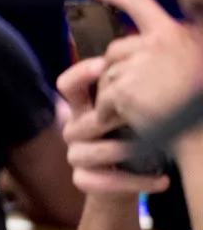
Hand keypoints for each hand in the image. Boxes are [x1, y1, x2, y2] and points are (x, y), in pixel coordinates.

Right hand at [58, 56, 169, 195]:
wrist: (129, 176)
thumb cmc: (134, 134)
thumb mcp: (131, 107)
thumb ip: (131, 85)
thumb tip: (153, 47)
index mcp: (85, 106)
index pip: (67, 85)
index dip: (80, 74)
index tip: (103, 65)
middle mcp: (74, 129)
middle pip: (79, 121)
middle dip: (111, 119)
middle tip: (139, 115)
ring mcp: (76, 156)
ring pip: (90, 152)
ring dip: (123, 150)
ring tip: (156, 149)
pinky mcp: (83, 180)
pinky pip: (101, 182)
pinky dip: (135, 182)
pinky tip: (162, 180)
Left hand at [91, 0, 202, 138]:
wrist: (202, 135)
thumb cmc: (197, 105)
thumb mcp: (194, 61)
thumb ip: (170, 47)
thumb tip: (140, 41)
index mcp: (175, 34)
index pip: (139, 3)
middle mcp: (157, 44)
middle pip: (115, 50)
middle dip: (116, 70)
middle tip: (134, 93)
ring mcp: (139, 66)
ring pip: (107, 75)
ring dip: (114, 94)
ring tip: (139, 111)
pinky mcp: (125, 90)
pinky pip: (104, 99)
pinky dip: (108, 113)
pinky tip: (126, 121)